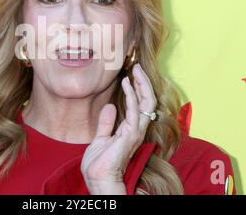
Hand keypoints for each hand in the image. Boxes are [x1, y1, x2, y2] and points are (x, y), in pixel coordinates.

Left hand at [81, 63, 156, 193]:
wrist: (97, 179)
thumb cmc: (99, 163)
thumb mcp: (101, 138)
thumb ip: (106, 123)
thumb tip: (110, 106)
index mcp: (130, 129)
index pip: (140, 105)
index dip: (138, 88)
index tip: (132, 74)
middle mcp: (137, 129)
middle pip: (147, 101)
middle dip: (144, 82)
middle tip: (137, 67)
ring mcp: (136, 132)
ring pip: (146, 103)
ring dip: (141, 84)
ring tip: (135, 70)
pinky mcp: (131, 135)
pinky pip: (134, 110)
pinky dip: (131, 95)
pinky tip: (126, 83)